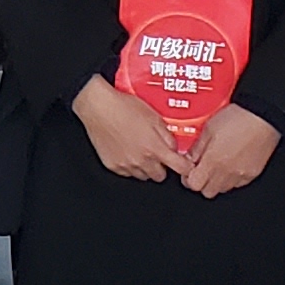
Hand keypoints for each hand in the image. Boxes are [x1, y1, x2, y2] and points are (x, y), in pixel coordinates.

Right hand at [75, 77, 193, 184]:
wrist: (98, 108)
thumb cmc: (124, 107)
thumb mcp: (154, 116)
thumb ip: (167, 135)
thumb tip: (175, 148)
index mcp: (155, 147)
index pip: (180, 168)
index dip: (186, 168)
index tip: (186, 166)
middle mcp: (141, 160)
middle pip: (160, 176)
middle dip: (162, 167)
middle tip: (158, 154)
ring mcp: (126, 165)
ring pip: (143, 176)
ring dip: (146, 167)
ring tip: (140, 151)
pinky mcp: (113, 166)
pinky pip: (127, 173)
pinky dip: (130, 166)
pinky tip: (127, 151)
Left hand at [181, 104, 279, 199]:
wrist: (263, 116)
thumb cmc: (239, 117)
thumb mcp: (209, 127)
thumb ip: (197, 147)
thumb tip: (189, 157)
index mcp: (214, 160)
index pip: (194, 184)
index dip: (188, 178)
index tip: (189, 169)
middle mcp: (227, 172)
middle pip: (208, 191)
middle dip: (202, 181)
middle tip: (201, 168)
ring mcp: (241, 175)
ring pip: (223, 189)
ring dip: (217, 180)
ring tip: (217, 164)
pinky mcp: (253, 174)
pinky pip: (238, 184)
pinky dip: (232, 178)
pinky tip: (232, 164)